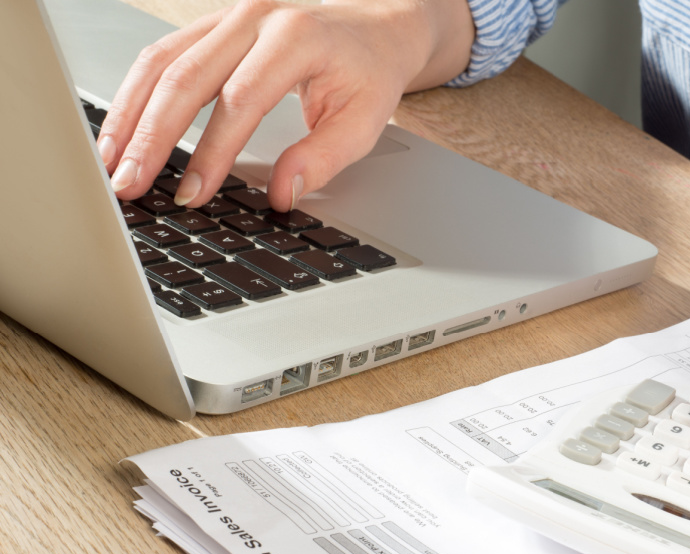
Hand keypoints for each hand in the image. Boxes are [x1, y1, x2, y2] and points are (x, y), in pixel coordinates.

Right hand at [97, 0, 473, 211]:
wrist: (373, 32)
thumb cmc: (368, 75)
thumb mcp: (365, 122)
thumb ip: (323, 159)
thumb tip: (282, 195)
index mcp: (295, 38)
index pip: (241, 99)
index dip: (211, 151)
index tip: (192, 194)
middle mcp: (255, 18)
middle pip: (186, 77)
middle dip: (152, 138)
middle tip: (130, 186)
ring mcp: (228, 16)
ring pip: (160, 63)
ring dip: (131, 116)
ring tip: (112, 165)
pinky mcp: (211, 27)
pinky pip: (162, 57)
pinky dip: (137, 96)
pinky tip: (123, 132)